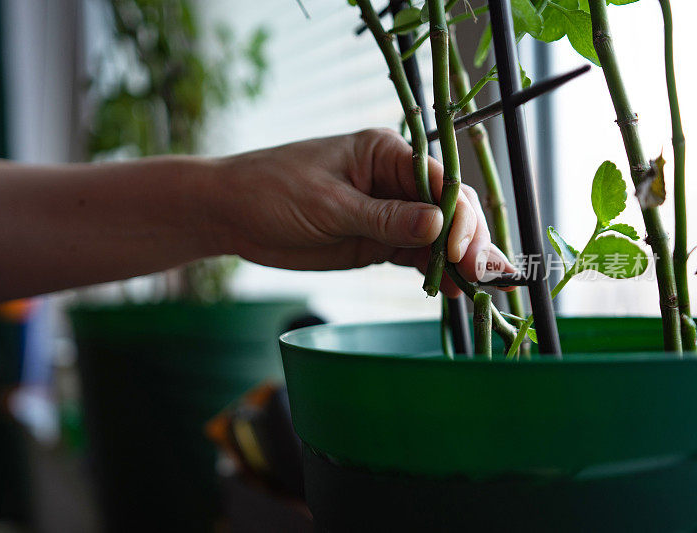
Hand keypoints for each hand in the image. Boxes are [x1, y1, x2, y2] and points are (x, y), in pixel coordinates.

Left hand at [214, 128, 513, 296]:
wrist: (232, 214)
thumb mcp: (328, 204)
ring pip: (438, 236)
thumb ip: (383, 218)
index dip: (459, 214)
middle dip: (468, 239)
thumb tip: (438, 226)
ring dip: (460, 259)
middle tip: (479, 276)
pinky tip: (455, 288)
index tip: (461, 249)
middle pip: (448, 208)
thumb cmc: (272, 191)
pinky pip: (416, 256)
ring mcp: (388, 213)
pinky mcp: (376, 241)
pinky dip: (435, 271)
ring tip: (482, 288)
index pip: (440, 180)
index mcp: (386, 153)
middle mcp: (395, 180)